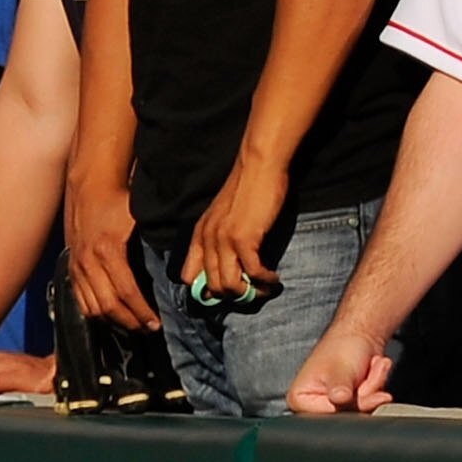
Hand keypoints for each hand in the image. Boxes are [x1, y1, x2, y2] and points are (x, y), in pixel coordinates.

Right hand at [64, 171, 155, 332]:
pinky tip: (111, 315)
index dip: (141, 311)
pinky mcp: (71, 268)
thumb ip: (154, 240)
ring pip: (92, 307)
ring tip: (133, 325)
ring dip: (112, 321)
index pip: (126, 292)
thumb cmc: (121, 200)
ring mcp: (77, 267)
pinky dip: (95, 312)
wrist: (90, 188)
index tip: (157, 322)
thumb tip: (178, 262)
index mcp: (109, 251)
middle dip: (129, 321)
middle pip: (107, 306)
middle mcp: (89, 263)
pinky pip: (80, 300)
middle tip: (148, 328)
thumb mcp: (140, 217)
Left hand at [183, 152, 287, 305]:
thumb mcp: (224, 214)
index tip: (227, 291)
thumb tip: (230, 261)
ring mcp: (224, 241)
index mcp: (199, 235)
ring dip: (249, 293)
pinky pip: (252, 272)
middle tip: (252, 293)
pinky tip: (273, 279)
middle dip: (234, 296)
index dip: (205, 290)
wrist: (259, 165)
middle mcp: (207, 241)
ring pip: (229, 285)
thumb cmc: (248, 186)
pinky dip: (264, 281)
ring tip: (264, 289)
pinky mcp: (245, 239)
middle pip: (212, 286)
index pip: (188, 277)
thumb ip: (220, 236)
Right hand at [286, 320, 394, 415]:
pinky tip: (375, 369)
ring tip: (374, 365)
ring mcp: (334, 403)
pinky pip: (370, 402)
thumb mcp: (339, 370)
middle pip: (347, 413)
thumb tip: (340, 400)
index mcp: (300, 400)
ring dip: (375, 384)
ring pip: (362, 408)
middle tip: (373, 369)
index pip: (327, 415)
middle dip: (367, 390)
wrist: (362, 333)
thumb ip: (338, 389)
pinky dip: (378, 384)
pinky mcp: (351, 400)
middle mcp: (314, 405)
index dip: (349, 404)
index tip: (365, 389)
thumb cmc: (343, 346)